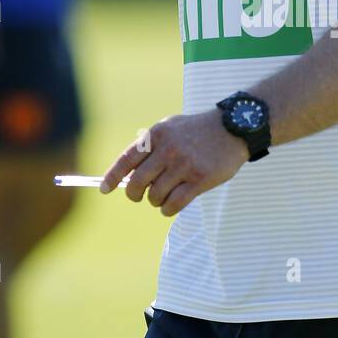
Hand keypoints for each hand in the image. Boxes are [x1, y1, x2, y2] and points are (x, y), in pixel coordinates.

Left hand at [100, 109, 249, 215]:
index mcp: (157, 135)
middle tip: (140, 197)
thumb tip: (126, 175)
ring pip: (155, 196)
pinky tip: (170, 206)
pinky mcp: (199, 179)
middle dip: (135, 195)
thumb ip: (150, 147)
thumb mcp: (170, 128)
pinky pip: (174, 204)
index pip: (127, 159)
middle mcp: (168, 150)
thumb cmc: (197, 132)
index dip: (112, 176)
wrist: (233, 129)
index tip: (105, 190)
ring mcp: (184, 165)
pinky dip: (168, 209)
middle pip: (137, 183)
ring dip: (156, 201)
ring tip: (163, 197)